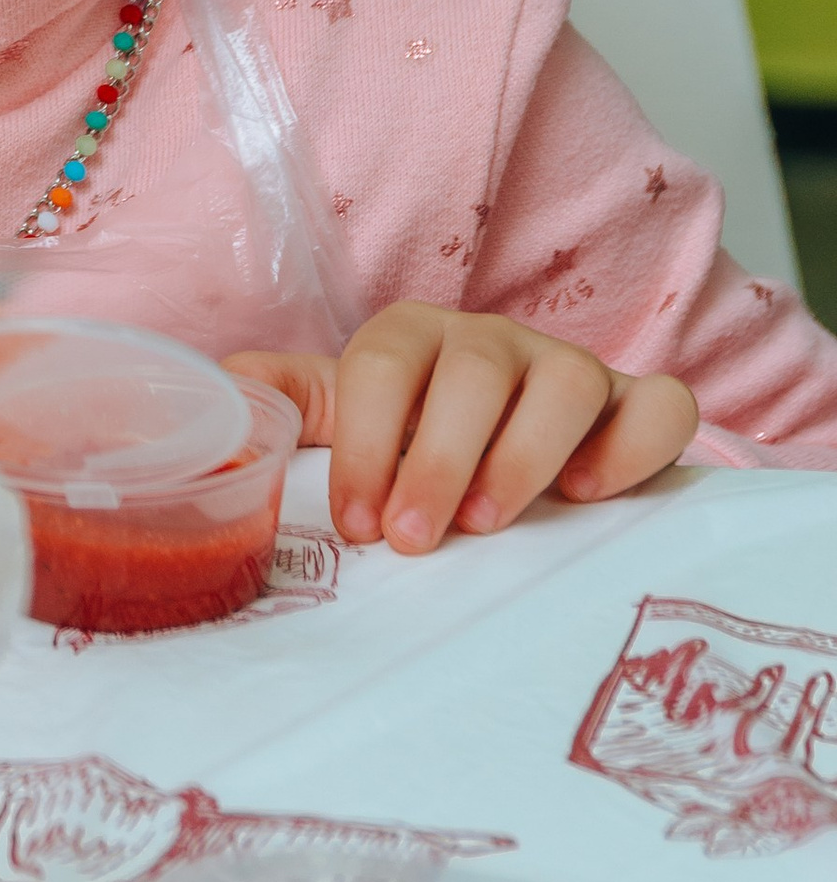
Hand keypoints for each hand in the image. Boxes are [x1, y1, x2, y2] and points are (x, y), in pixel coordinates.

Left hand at [229, 301, 698, 553]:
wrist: (516, 446)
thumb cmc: (415, 438)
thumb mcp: (346, 418)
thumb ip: (288, 404)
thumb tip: (221, 388)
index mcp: (413, 340)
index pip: (382, 363)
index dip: (365, 440)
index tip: (359, 524)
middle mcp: (494, 343)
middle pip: (473, 371)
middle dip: (439, 457)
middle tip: (415, 540)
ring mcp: (571, 369)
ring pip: (570, 379)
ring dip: (527, 452)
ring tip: (491, 523)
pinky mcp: (637, 407)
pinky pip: (659, 405)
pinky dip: (633, 445)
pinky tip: (590, 495)